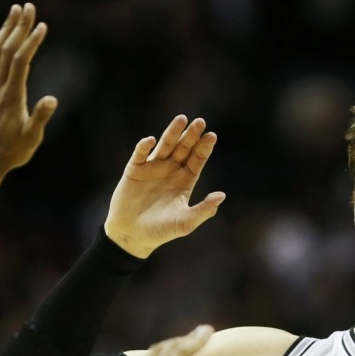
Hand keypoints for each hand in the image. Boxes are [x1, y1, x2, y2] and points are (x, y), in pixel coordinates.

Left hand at [0, 3, 56, 174]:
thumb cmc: (12, 151)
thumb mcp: (32, 138)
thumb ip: (40, 117)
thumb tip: (53, 99)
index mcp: (12, 96)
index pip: (21, 61)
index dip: (30, 42)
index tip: (42, 26)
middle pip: (7, 49)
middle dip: (18, 26)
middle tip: (28, 6)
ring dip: (5, 30)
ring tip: (14, 12)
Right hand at [105, 116, 225, 257]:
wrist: (132, 236)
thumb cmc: (161, 231)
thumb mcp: (186, 223)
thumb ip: (204, 210)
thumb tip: (222, 195)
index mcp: (184, 181)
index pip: (197, 160)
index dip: (204, 148)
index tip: (212, 136)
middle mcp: (170, 171)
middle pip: (183, 148)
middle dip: (191, 135)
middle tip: (200, 122)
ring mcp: (152, 168)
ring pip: (165, 146)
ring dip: (172, 133)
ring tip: (181, 119)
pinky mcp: (134, 170)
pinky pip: (140, 154)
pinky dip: (144, 147)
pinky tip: (150, 140)